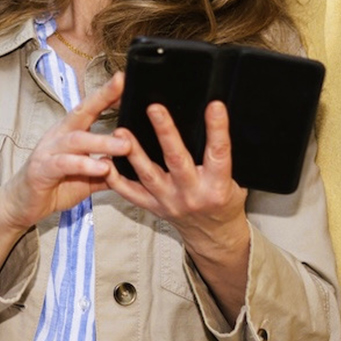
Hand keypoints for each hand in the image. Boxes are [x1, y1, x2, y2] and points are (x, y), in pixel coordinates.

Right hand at [0, 73, 133, 232]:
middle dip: (102, 100)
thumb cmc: (54, 186)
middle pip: (80, 112)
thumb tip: (135, 163)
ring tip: (125, 146)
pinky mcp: (40, 170)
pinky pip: (63, 164)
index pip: (89, 109)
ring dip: (102, 142)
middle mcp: (58, 136)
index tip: (125, 80)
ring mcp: (47, 152)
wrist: (21, 205)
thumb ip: (109, 168)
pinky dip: (84, 165)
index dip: (106, 95)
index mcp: (69, 133)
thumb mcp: (89, 177)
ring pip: (76, 140)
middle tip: (126, 94)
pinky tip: (102, 168)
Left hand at [106, 100, 252, 315]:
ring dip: (134, 152)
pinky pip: (130, 193)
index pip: (219, 153)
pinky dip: (116, 178)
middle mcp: (192, 194)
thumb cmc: (224, 201)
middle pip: (177, 160)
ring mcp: (169, 202)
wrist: (212, 234)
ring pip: (148, 174)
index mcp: (218, 185)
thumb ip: (218, 157)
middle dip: (166, 133)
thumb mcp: (234, 180)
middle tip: (155, 108)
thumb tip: (212, 120)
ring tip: (121, 131)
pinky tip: (105, 160)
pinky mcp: (152, 207)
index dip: (217, 129)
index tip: (214, 106)